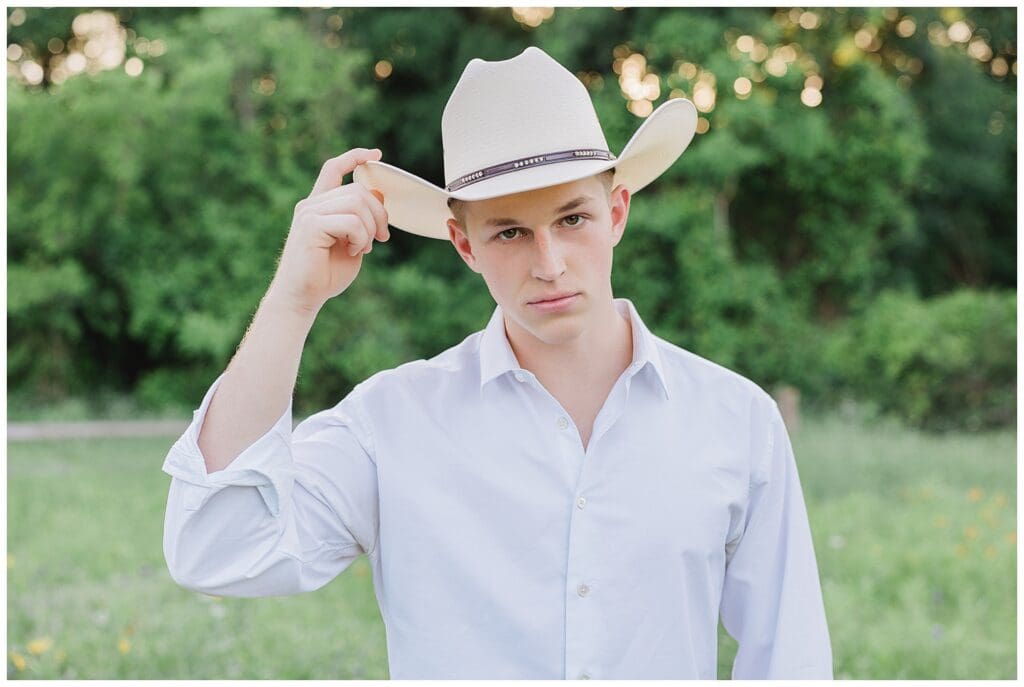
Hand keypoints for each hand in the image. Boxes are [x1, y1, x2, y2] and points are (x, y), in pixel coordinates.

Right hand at [267, 148, 388, 313]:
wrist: (302, 298)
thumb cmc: (325, 275)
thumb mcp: (353, 242)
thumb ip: (363, 218)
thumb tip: (378, 192)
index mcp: (318, 205)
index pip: (334, 168)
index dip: (355, 157)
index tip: (376, 155)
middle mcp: (311, 204)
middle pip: (358, 190)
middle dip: (379, 214)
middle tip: (381, 238)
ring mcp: (308, 213)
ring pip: (357, 203)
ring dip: (370, 228)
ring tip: (362, 247)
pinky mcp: (310, 226)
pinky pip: (351, 221)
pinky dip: (360, 237)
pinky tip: (353, 250)